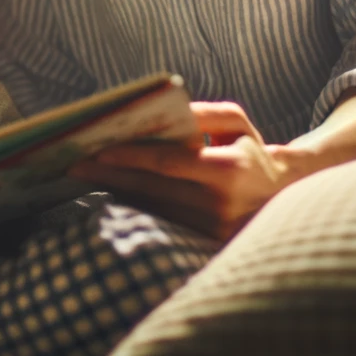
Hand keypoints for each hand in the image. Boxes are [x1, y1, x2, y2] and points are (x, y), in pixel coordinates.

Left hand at [69, 101, 314, 240]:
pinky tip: (110, 194)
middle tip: (74, 166)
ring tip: (85, 177)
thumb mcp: (236, 122)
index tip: (98, 151)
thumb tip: (168, 108)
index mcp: (229, 170)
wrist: (281, 197)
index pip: (169, 163)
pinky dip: (133, 208)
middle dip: (110, 177)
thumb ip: (204, 112)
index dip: (131, 158)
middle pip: (152, 190)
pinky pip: (160, 223)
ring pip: (152, 209)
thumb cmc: (250, 151)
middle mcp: (219, 205)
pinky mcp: (203, 246)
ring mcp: (210, 231)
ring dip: (116, 193)